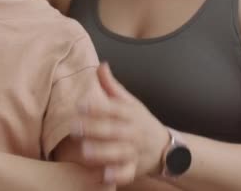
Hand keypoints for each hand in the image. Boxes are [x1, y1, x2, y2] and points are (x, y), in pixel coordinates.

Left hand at [70, 63, 169, 184]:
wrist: (166, 148)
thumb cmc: (140, 122)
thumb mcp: (129, 102)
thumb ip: (111, 86)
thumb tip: (100, 65)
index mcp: (130, 113)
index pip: (114, 108)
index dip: (98, 106)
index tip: (80, 104)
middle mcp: (133, 132)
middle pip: (114, 130)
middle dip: (95, 129)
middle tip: (74, 127)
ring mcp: (134, 151)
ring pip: (119, 152)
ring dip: (102, 152)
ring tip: (85, 151)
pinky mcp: (134, 168)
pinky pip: (127, 173)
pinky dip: (117, 175)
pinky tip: (105, 176)